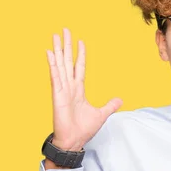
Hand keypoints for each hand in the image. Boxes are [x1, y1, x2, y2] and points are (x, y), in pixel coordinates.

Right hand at [46, 28, 121, 151]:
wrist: (73, 140)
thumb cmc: (83, 129)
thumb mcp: (101, 114)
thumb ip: (110, 105)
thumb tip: (120, 99)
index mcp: (78, 90)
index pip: (79, 67)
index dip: (80, 54)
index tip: (80, 41)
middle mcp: (69, 86)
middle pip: (67, 61)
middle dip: (66, 45)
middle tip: (64, 30)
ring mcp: (62, 89)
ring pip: (60, 64)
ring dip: (58, 50)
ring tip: (55, 35)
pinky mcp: (57, 94)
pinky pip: (55, 76)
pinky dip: (52, 64)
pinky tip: (49, 52)